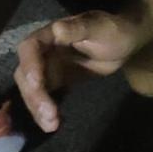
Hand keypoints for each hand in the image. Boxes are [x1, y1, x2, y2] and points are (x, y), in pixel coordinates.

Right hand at [14, 8, 150, 133]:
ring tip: (52, 124)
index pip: (30, 47)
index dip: (29, 65)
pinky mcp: (56, 81)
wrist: (126, 43)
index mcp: (51, 34)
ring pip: (32, 89)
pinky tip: (54, 123)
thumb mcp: (99, 27)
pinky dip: (45, 111)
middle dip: (34, 94)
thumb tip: (57, 28)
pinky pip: (44, 97)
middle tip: (49, 113)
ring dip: (38, 107)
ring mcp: (49, 67)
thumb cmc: (114, 30)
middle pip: (26, 73)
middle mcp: (45, 51)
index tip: (37, 84)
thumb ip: (79, 28)